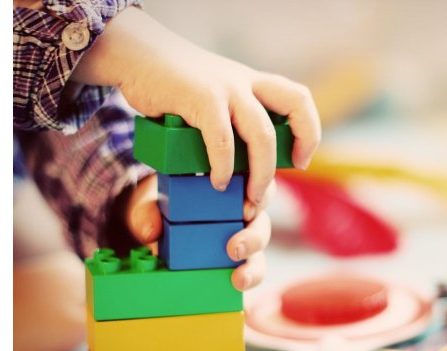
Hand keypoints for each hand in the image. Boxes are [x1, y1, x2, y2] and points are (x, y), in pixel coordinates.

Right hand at [72, 7, 320, 204]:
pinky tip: (216, 181)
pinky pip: (222, 140)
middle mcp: (245, 82)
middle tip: (282, 178)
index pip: (298, 99)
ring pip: (262, 134)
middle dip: (300, 145)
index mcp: (252, 83)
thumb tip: (239, 163)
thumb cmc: (171, 86)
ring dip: (261, 173)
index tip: (301, 159)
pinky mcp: (202, 98)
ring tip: (249, 197)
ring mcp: (226, 88)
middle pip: (295, 105)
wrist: (138, 57)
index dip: (308, 130)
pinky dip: (223, 166)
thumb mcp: (212, 96)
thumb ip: (228, 120)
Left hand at [124, 174, 273, 290]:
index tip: (245, 209)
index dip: (260, 195)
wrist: (152, 226)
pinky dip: (249, 278)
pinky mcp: (237, 260)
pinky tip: (237, 284)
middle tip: (234, 249)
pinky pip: (251, 270)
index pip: (256, 184)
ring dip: (254, 265)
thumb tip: (150, 231)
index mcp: (229, 185)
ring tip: (239, 278)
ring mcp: (241, 237)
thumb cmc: (159, 206)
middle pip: (261, 221)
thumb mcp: (149, 202)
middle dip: (254, 237)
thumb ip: (146, 211)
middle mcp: (241, 212)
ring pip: (260, 250)